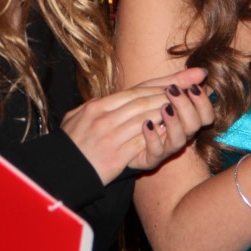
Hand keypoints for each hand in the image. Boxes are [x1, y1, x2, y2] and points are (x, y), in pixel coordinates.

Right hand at [61, 67, 212, 184]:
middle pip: (145, 99)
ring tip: (187, 105)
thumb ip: (98, 107)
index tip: (187, 75)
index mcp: (97, 105)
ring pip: (146, 116)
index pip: (137, 89)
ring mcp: (109, 135)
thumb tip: (117, 99)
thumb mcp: (76, 119)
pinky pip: (142, 141)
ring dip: (168, 110)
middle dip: (172, 91)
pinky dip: (158, 133)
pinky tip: (172, 129)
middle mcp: (104, 116)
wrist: (56, 174)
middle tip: (194, 86)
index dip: (165, 81)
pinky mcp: (115, 156)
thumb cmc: (68, 147)